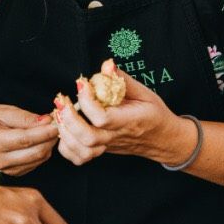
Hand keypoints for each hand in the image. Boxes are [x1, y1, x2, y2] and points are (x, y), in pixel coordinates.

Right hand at [0, 104, 58, 176]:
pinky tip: (40, 140)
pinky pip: (35, 163)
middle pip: (35, 152)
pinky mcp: (14, 173)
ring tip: (48, 130)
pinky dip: (42, 151)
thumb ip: (23, 117)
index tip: (57, 123)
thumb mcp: (0, 111)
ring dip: (48, 144)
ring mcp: (6, 169)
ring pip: (38, 159)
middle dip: (50, 138)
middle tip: (57, 124)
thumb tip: (46, 121)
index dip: (44, 132)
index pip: (25, 140)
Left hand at [54, 72, 196, 165]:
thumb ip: (123, 80)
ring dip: (65, 132)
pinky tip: (64, 129)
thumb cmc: (154, 114)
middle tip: (62, 100)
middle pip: (87, 137)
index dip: (87, 100)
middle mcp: (116, 136)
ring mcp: (108, 146)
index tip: (82, 83)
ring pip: (81, 150)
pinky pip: (80, 158)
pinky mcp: (101, 151)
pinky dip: (67, 147)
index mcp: (129, 121)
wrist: (163, 139)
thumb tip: (106, 65)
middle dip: (69, 118)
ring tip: (60, 112)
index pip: (102, 117)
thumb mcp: (144, 93)